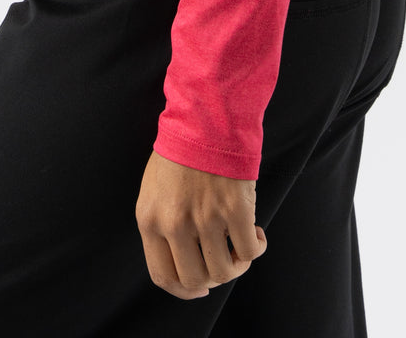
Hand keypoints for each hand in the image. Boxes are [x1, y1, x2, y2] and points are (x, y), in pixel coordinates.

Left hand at [135, 148, 267, 299]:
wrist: (206, 115)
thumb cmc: (181, 150)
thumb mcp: (154, 189)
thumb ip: (161, 225)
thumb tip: (183, 263)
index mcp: (149, 219)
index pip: (163, 276)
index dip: (184, 290)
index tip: (200, 288)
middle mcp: (175, 224)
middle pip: (195, 280)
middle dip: (212, 278)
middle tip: (223, 261)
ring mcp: (206, 218)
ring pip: (225, 271)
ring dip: (237, 265)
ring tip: (240, 244)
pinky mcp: (235, 209)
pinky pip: (249, 252)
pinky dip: (256, 249)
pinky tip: (255, 233)